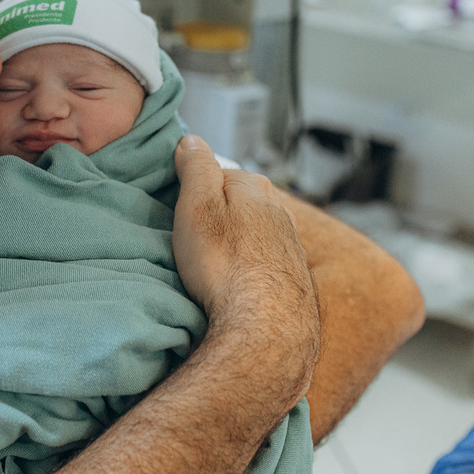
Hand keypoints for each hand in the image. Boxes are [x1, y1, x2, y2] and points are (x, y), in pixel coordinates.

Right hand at [171, 135, 320, 402]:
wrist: (265, 333)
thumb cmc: (224, 267)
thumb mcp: (196, 207)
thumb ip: (196, 168)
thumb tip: (192, 140)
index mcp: (255, 187)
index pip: (217, 174)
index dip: (193, 192)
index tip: (177, 213)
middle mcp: (281, 211)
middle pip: (239, 203)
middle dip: (218, 216)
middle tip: (191, 242)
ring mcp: (292, 246)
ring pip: (255, 233)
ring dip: (235, 244)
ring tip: (212, 267)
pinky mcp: (295, 280)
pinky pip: (266, 262)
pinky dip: (250, 269)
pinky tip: (237, 286)